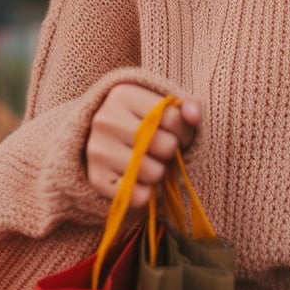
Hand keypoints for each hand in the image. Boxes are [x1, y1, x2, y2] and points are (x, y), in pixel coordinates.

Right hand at [85, 83, 200, 207]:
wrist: (98, 139)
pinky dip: (145, 193)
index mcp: (122, 94)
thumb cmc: (139, 120)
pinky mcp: (96, 179)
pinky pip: (138, 196)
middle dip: (171, 151)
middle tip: (160, 148)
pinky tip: (137, 179)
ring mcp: (97, 150)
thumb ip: (184, 105)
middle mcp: (106, 120)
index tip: (176, 132)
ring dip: (159, 172)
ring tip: (148, 161)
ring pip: (154, 173)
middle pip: (166, 146)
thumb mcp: (159, 104)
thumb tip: (194, 116)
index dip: (184, 130)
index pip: (174, 117)